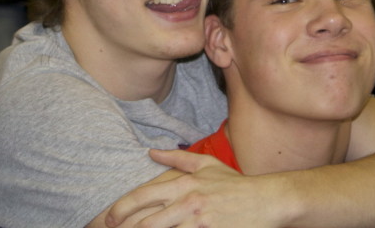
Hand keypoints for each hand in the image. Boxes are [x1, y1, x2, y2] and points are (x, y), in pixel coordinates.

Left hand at [106, 149, 284, 227]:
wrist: (265, 201)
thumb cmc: (234, 184)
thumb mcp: (207, 165)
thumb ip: (177, 158)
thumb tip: (151, 152)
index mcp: (184, 183)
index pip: (144, 196)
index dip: (122, 208)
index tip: (109, 218)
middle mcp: (187, 202)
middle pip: (146, 221)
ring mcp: (197, 221)